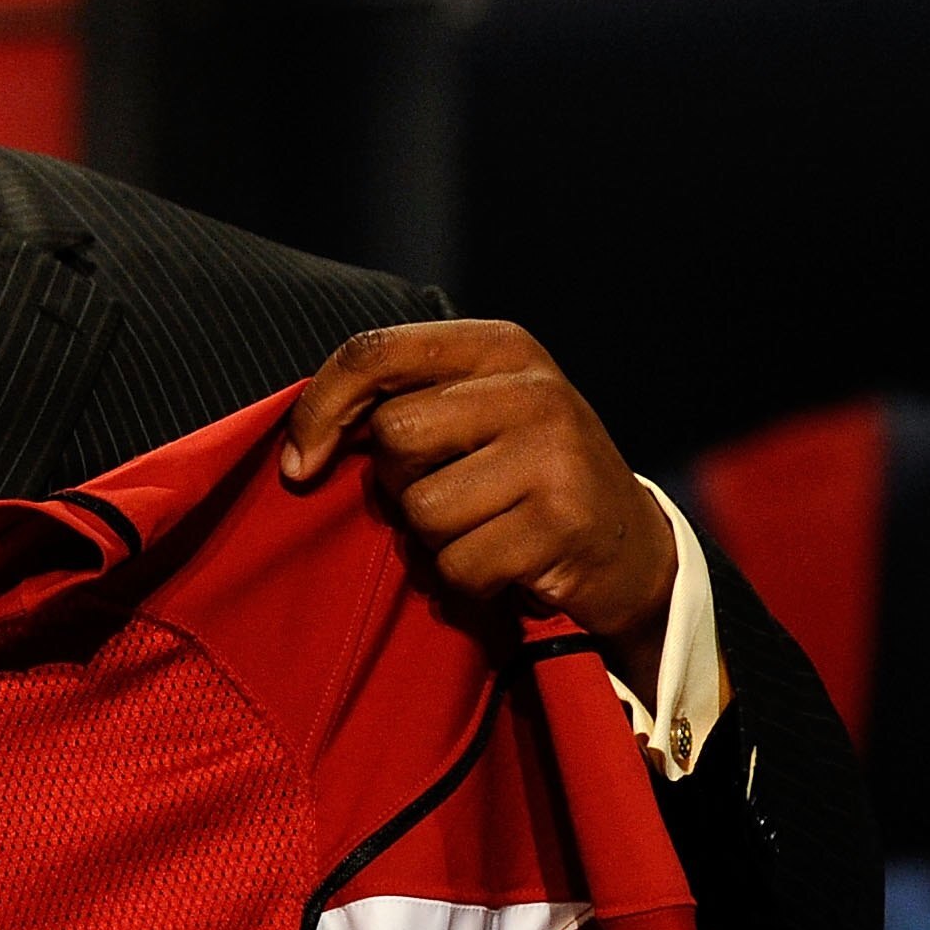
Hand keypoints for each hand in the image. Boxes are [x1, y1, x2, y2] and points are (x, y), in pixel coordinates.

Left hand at [278, 319, 677, 686]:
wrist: (631, 549)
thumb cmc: (525, 480)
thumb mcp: (475, 416)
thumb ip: (403, 403)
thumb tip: (299, 449)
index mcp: (500, 347)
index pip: (374, 352)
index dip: (320, 407)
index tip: (298, 463)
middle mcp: (532, 389)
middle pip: (393, 437)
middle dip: (402, 485)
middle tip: (455, 496)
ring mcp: (553, 454)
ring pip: (421, 509)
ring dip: (437, 540)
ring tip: (489, 531)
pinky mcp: (561, 523)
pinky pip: (457, 564)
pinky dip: (467, 582)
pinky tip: (508, 567)